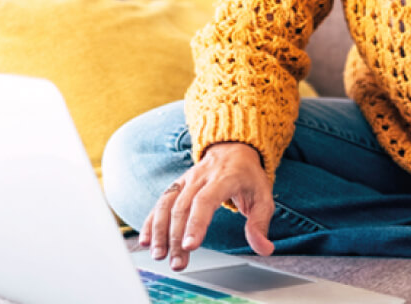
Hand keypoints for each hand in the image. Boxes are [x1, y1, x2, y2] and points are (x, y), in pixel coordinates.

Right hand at [139, 142, 274, 269]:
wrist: (234, 149)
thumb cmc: (248, 177)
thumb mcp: (263, 197)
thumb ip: (260, 224)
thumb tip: (264, 249)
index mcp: (224, 178)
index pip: (206, 200)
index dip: (196, 223)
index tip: (191, 246)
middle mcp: (201, 177)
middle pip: (183, 207)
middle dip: (177, 237)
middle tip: (178, 263)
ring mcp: (186, 180)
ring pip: (167, 204)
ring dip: (160, 231)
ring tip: (159, 255)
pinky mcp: (177, 185)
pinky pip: (160, 202)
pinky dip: (151, 222)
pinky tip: (146, 241)